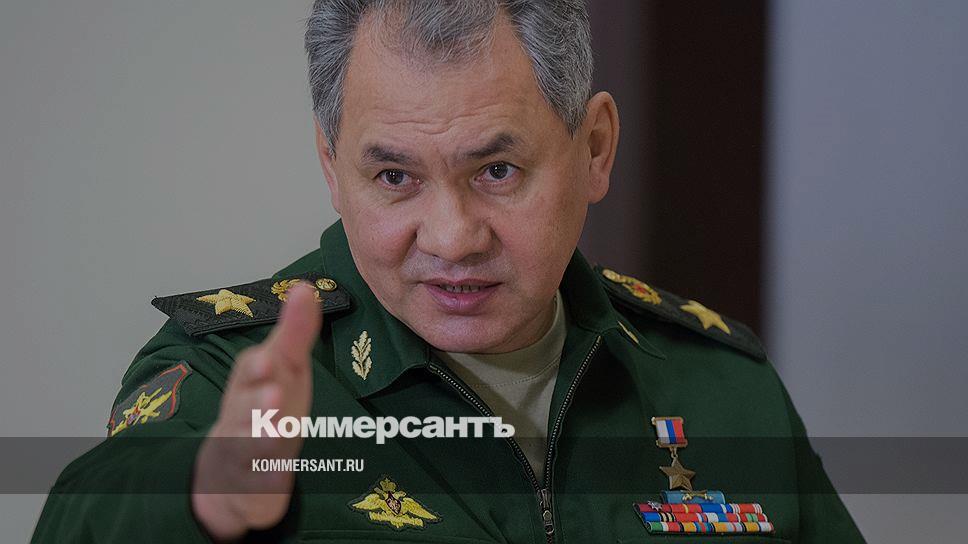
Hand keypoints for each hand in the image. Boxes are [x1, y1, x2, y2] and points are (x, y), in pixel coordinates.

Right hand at [192, 283, 320, 540]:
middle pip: (244, 408)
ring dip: (260, 437)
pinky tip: (281, 475)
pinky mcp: (251, 483)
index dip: (258, 366)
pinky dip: (267, 478)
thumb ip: (294, 331)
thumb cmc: (264, 406)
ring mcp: (243, 451)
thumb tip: (304, 286)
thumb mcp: (283, 368)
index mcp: (250, 385)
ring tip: (278, 431)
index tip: (270, 357)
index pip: (250, 372)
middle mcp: (242, 416)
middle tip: (273, 392)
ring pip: (247, 445)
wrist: (232, 470)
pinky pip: (257, 482)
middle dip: (257, 400)